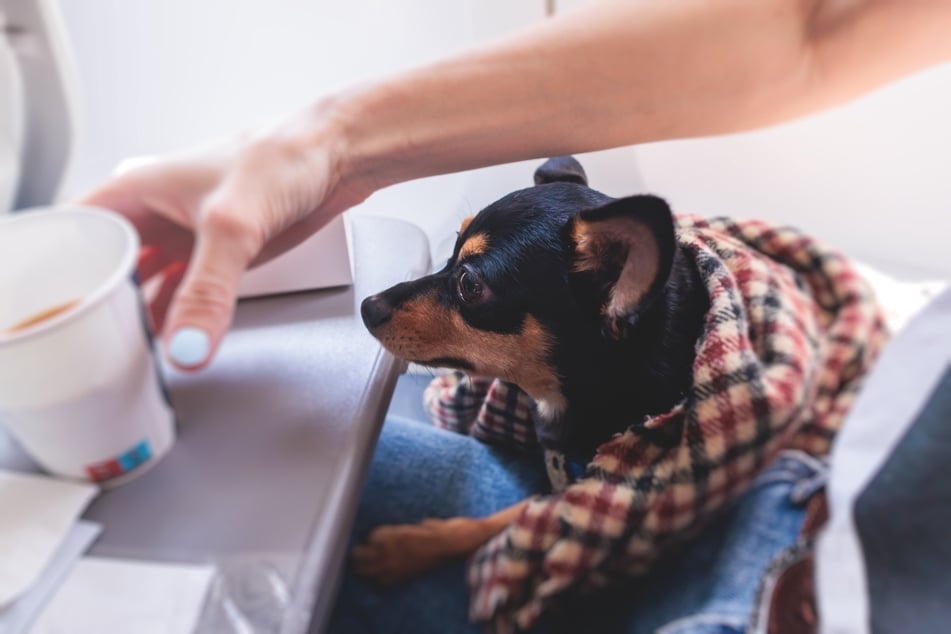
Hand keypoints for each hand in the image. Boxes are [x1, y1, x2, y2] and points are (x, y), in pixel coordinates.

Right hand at [79, 104, 369, 368]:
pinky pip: (185, 292)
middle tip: (94, 347)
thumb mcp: (233, 226)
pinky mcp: (221, 254)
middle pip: (109, 267)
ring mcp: (189, 236)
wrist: (336, 156)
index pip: (76, 235)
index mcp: (138, 191)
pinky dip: (176, 317)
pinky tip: (170, 340)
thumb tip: (186, 344)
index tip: (59, 316)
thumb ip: (208, 290)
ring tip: (126, 354)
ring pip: (146, 283)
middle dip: (100, 305)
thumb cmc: (282, 156)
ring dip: (138, 316)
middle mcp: (158, 214)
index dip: (61, 274)